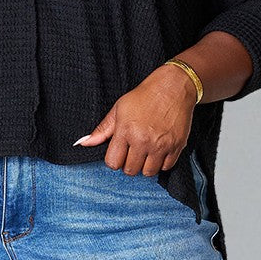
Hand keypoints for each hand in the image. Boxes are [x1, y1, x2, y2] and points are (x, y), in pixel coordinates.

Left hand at [72, 64, 197, 175]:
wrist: (173, 87)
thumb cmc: (144, 96)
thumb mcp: (119, 108)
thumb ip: (102, 129)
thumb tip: (83, 143)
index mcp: (126, 131)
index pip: (113, 163)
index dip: (114, 160)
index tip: (119, 152)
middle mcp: (143, 140)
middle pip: (130, 170)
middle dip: (128, 164)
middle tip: (132, 152)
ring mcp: (161, 145)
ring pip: (148, 172)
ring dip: (145, 166)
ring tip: (145, 153)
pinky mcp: (176, 146)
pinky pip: (166, 167)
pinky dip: (161, 163)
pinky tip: (158, 152)